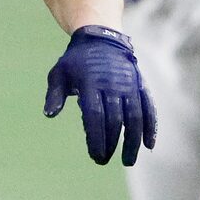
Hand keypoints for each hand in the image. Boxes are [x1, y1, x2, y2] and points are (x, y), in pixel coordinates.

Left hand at [43, 25, 156, 165]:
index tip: (95, 156)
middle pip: (115, 121)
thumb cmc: (76, 61)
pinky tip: (148, 145)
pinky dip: (151, 127)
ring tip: (128, 160)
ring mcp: (129, 85)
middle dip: (111, 144)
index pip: (95, 117)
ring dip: (133, 142)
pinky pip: (149, 109)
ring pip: (135, 118)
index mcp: (91, 84)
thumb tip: (49, 114)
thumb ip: (55, 95)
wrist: (101, 38)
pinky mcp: (141, 86)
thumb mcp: (59, 73)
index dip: (96, 138)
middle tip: (104, 161)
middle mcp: (113, 85)